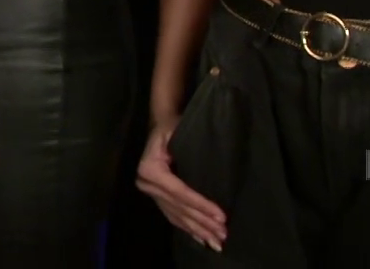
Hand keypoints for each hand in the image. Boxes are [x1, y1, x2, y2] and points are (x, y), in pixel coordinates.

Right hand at [136, 115, 227, 251]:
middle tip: (223, 234)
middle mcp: (146, 184)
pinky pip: (173, 217)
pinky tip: (202, 239)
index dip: (201, 205)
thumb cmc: (171, 127)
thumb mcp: (176, 130)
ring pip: (177, 216)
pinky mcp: (156, 198)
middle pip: (179, 207)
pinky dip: (188, 229)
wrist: (160, 126)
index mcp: (150, 169)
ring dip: (198, 230)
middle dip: (203, 222)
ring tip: (217, 242)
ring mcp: (150, 193)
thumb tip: (203, 167)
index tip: (221, 217)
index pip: (180, 192)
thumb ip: (184, 147)